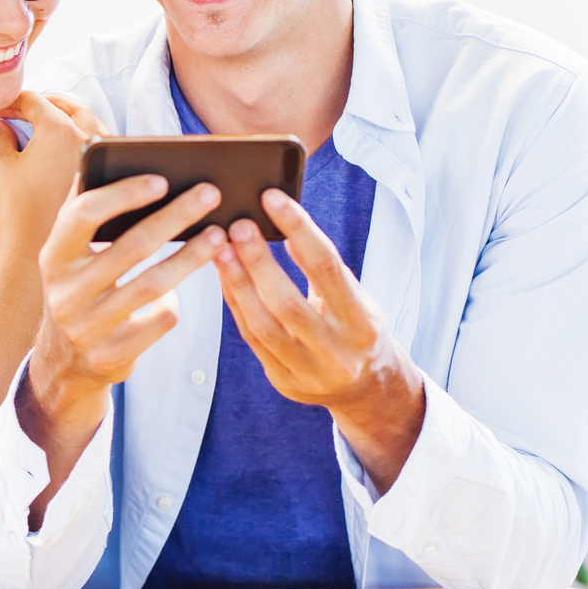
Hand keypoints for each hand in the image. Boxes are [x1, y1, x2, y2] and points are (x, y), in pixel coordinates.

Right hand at [0, 92, 106, 258]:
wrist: (37, 250)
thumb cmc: (17, 208)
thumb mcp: (3, 167)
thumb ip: (1, 138)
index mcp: (57, 128)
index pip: (35, 100)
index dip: (14, 101)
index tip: (1, 109)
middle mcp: (85, 134)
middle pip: (67, 104)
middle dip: (45, 102)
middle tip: (24, 109)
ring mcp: (100, 154)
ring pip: (89, 120)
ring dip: (68, 115)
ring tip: (48, 123)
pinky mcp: (107, 172)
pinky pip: (100, 142)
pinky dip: (83, 135)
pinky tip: (69, 145)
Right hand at [17, 176, 225, 524]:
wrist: (64, 359)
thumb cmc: (80, 286)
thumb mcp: (70, 253)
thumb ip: (84, 210)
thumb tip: (104, 150)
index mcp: (53, 255)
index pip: (83, 215)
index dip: (123, 194)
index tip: (162, 179)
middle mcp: (65, 290)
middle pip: (131, 247)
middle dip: (176, 216)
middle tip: (211, 194)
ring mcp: (86, 326)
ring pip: (153, 284)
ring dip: (191, 256)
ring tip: (218, 234)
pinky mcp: (111, 355)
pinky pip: (159, 320)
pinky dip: (177, 301)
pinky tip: (190, 286)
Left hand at [214, 188, 424, 492]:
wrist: (367, 390)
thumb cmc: (357, 329)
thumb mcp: (356, 298)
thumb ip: (324, 269)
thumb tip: (283, 224)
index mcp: (363, 323)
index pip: (327, 267)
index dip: (298, 229)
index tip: (272, 199)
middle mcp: (338, 352)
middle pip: (288, 302)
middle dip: (257, 261)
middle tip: (236, 225)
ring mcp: (309, 372)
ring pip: (262, 324)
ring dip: (237, 282)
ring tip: (220, 248)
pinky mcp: (284, 381)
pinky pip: (252, 338)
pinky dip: (236, 304)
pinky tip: (224, 277)